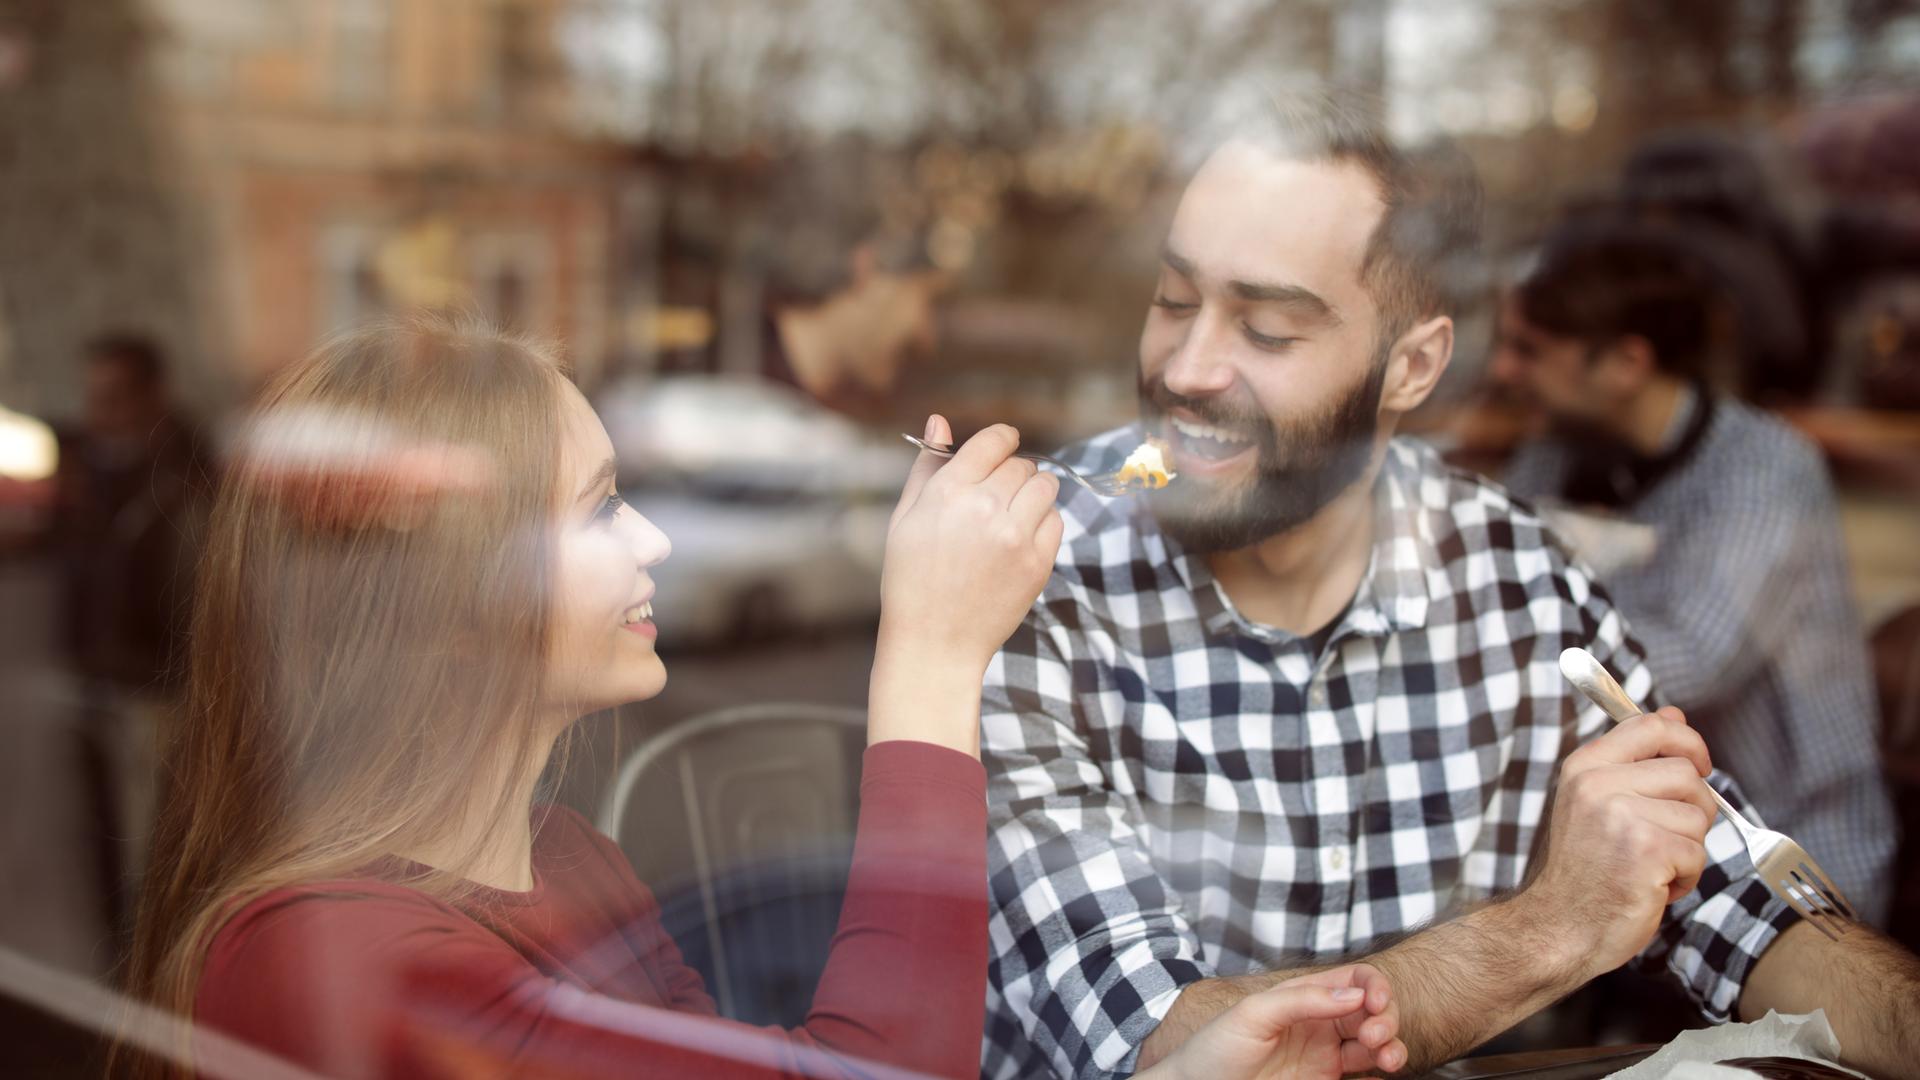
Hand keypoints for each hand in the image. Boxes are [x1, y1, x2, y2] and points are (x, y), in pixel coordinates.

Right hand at [877, 415, 1062, 671]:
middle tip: (996, 498)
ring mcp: (1015, 537)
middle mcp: (985, 508)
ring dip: (1033, 493)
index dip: (1002, 440)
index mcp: (948, 492)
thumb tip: (940, 420)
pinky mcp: (1038, 563)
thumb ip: (927, 466)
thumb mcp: (905, 518)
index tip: (1003, 447)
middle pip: (1021, 464)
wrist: (934, 642)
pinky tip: (1019, 540)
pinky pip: (1057, 520)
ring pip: (1046, 486)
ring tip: (1012, 515)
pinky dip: (1043, 523)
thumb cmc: (911, 579)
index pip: (994, 441)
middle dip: (1012, 473)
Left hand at [1155, 966, 1404, 1079]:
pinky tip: (1381, 1073)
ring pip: (1374, 1044)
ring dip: (1392, 1047)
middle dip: (1386, 1019)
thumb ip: (1302, 1001)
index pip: (1353, 980)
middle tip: (1375, 1038)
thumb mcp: (1253, 1015)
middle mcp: (1319, 1024)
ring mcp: (1324, 1055)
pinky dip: (1380, 1072)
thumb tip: (1353, 995)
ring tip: (1388, 1060)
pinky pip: (1363, 1074)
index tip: (1376, 1005)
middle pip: (1372, 1012)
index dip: (1373, 987)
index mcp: (1303, 997)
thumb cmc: (1214, 1048)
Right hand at [1521, 706, 1717, 976]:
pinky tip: (1654, 885)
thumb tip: (1675, 716)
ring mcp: (1622, 816)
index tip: (1697, 765)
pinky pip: (1698, 853)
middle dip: (1692, 810)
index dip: (1687, 741)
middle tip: (1663, 838)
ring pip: (1698, 816)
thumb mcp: (1596, 802)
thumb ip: (1634, 760)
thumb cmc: (1582, 870)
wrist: (1556, 927)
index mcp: (1585, 767)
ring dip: (1688, 849)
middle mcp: (1598, 784)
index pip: (1651, 725)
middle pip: (1687, 773)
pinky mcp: (1646, 851)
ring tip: (1652, 866)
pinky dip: (1686, 877)